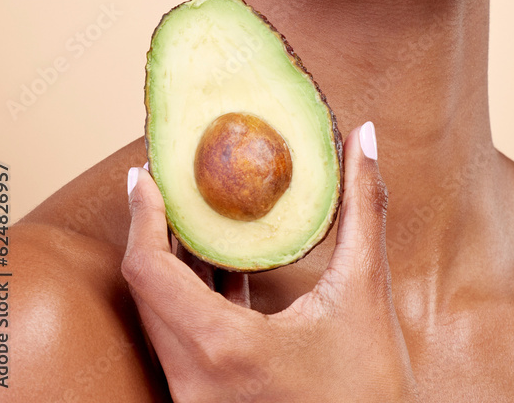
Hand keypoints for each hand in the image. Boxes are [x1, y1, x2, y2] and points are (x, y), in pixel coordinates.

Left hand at [122, 123, 420, 402]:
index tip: (146, 173)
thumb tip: (364, 136)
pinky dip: (189, 297)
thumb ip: (363, 208)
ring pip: (161, 318)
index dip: (142, 215)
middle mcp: (193, 382)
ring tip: (188, 211)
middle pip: (146, 292)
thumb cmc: (371, 390)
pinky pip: (181, 340)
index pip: (148, 272)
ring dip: (169, 264)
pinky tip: (220, 263)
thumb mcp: (365, 291)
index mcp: (222, 349)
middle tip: (165, 180)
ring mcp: (196, 399)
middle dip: (151, 230)